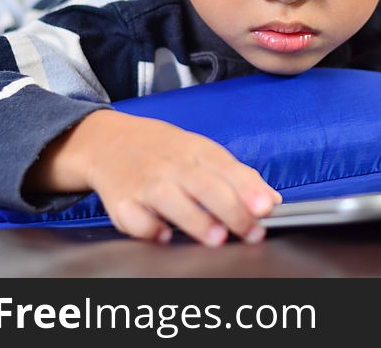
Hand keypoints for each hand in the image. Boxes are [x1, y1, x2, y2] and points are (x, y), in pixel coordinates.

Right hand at [27, 109, 281, 245]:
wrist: (108, 141)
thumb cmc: (165, 151)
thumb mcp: (203, 152)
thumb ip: (239, 177)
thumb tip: (272, 201)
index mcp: (197, 151)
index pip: (228, 168)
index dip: (249, 189)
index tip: (267, 207)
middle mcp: (173, 165)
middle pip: (205, 185)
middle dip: (231, 209)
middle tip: (252, 231)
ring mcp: (146, 182)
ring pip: (172, 200)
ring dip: (195, 219)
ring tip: (217, 238)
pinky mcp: (121, 201)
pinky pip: (134, 218)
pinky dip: (147, 228)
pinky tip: (163, 235)